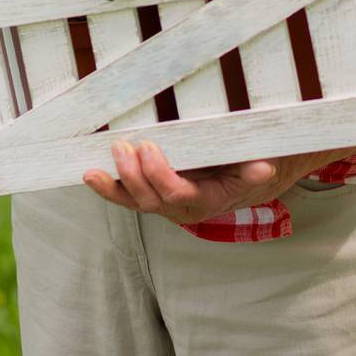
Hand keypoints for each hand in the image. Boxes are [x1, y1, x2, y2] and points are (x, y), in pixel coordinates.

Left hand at [84, 139, 355, 224]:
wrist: (248, 177)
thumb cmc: (250, 166)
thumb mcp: (259, 166)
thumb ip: (257, 169)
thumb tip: (264, 168)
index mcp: (205, 201)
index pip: (176, 194)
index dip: (159, 174)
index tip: (148, 147)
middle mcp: (182, 209)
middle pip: (150, 200)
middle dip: (133, 175)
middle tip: (123, 146)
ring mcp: (165, 204)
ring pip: (135, 202)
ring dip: (115, 186)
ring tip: (96, 169)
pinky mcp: (154, 195)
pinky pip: (129, 196)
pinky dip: (110, 187)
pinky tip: (91, 174)